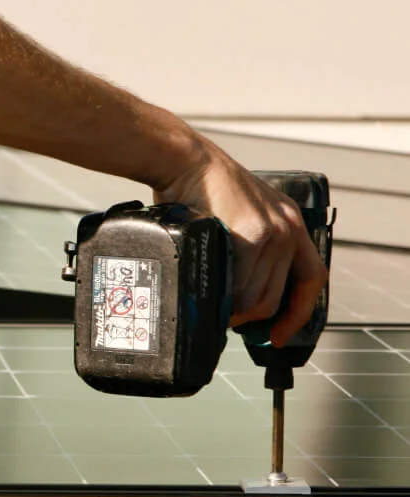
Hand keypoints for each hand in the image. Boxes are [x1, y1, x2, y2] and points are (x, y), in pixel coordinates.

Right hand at [155, 138, 326, 346]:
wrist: (186, 162)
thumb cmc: (199, 187)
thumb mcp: (237, 215)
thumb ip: (244, 248)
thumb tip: (232, 291)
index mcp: (288, 223)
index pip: (310, 279)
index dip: (298, 313)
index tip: (280, 334)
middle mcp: (289, 228)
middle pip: (279, 296)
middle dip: (254, 319)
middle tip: (231, 324)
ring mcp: (274, 231)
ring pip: (260, 297)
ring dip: (236, 312)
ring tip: (216, 309)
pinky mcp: (254, 234)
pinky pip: (242, 285)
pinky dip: (227, 300)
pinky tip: (212, 297)